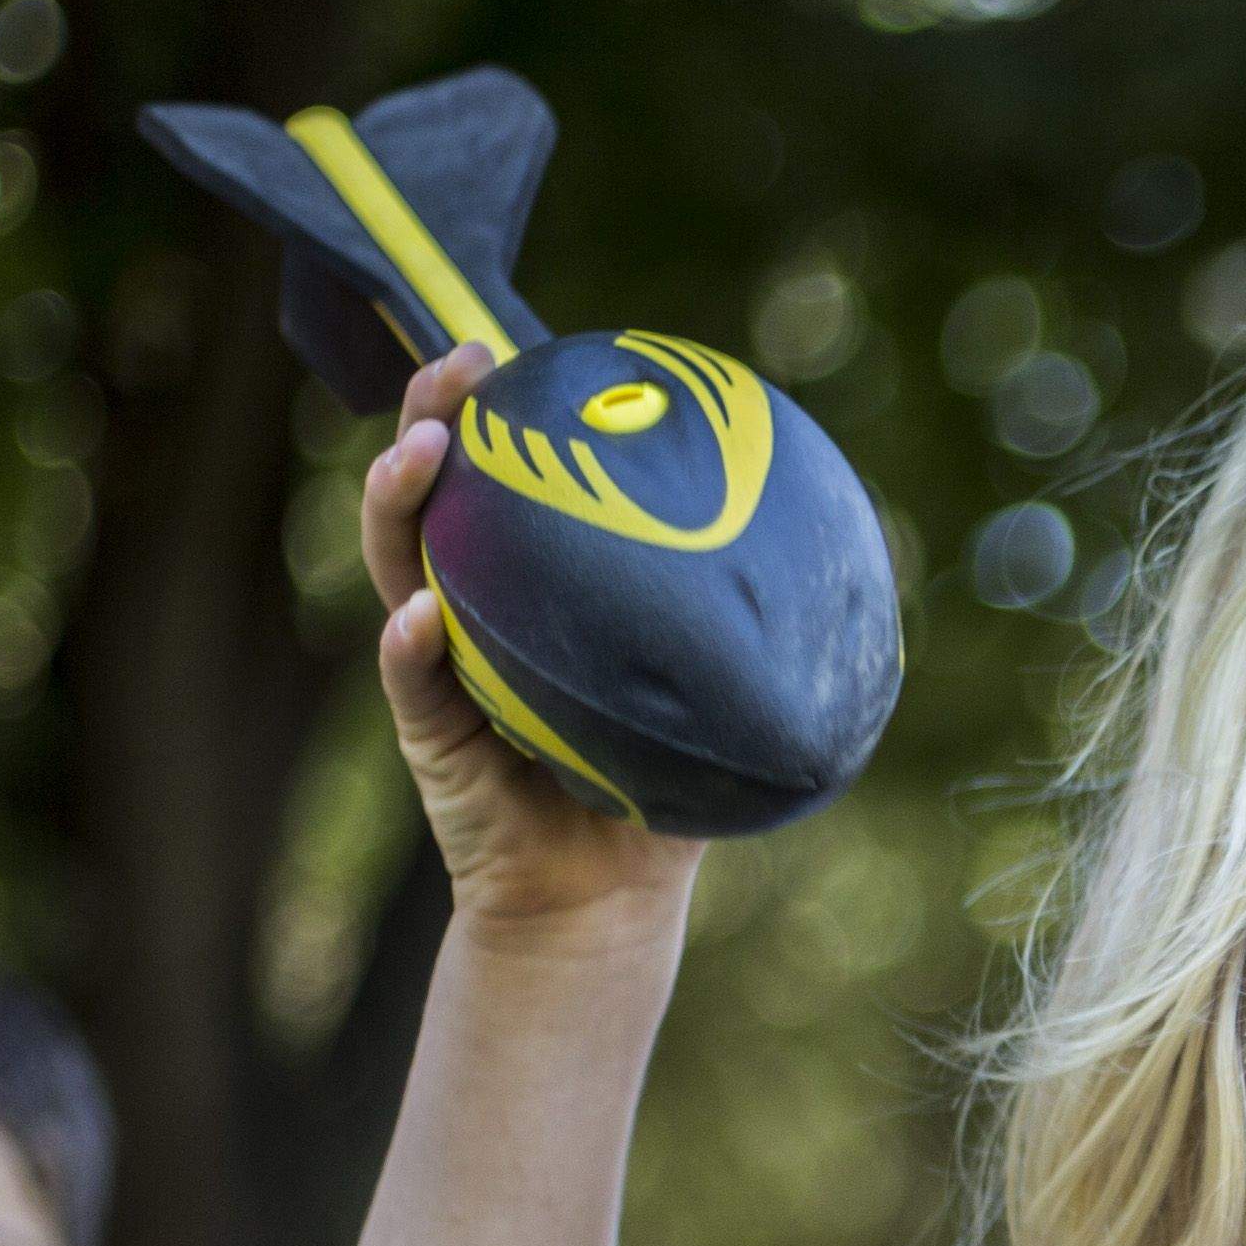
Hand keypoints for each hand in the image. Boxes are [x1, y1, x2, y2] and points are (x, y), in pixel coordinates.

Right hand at [360, 349, 702, 943]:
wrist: (606, 896)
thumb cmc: (661, 783)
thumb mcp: (712, 687)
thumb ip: (748, 616)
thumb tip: (846, 535)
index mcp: (529, 587)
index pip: (504, 478)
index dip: (502, 409)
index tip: (522, 349)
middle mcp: (470, 610)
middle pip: (434, 491)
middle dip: (432, 414)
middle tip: (463, 364)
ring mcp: (436, 666)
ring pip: (399, 566)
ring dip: (401, 503)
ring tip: (423, 454)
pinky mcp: (427, 737)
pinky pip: (411, 682)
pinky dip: (409, 647)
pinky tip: (420, 616)